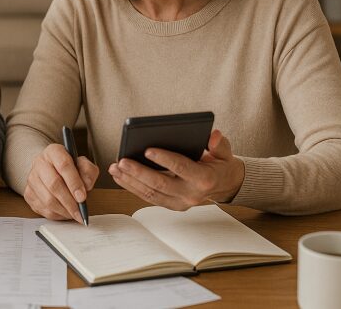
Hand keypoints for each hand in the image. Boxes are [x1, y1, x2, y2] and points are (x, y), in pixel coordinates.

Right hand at [24, 143, 98, 221]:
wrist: (52, 170)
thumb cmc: (70, 168)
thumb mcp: (83, 165)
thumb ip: (88, 171)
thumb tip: (87, 185)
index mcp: (54, 151)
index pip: (63, 165)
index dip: (74, 183)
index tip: (83, 197)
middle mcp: (39, 163)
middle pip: (54, 184)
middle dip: (69, 201)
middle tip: (80, 212)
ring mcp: (32, 179)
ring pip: (48, 200)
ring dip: (64, 210)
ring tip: (76, 214)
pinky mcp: (28, 194)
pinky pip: (43, 209)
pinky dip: (57, 214)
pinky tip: (66, 212)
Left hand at [108, 129, 244, 210]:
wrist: (224, 185)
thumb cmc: (220, 164)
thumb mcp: (224, 152)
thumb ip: (219, 144)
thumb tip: (212, 135)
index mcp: (204, 179)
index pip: (181, 167)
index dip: (164, 159)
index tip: (147, 150)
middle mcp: (191, 194)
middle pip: (160, 184)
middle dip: (139, 172)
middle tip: (122, 161)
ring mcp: (180, 203)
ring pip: (151, 193)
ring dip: (130, 181)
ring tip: (115, 168)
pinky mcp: (172, 205)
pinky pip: (149, 197)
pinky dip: (133, 187)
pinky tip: (120, 176)